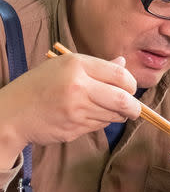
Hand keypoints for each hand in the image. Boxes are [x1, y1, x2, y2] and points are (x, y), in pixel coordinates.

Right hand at [0, 53, 140, 166]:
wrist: (13, 113)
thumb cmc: (39, 85)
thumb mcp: (65, 66)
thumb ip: (96, 66)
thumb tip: (122, 63)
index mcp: (76, 65)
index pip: (120, 76)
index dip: (131, 85)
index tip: (131, 89)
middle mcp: (78, 86)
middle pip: (123, 99)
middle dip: (134, 107)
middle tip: (134, 109)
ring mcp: (76, 109)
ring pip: (113, 115)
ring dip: (117, 115)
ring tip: (106, 109)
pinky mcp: (74, 128)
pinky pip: (99, 125)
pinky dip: (100, 122)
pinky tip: (87, 116)